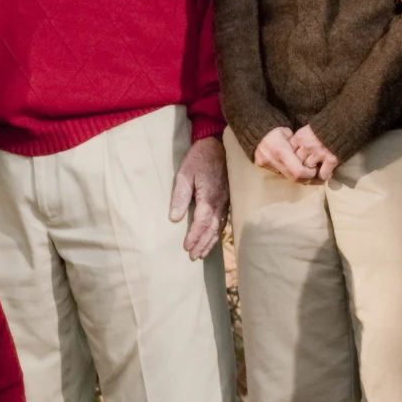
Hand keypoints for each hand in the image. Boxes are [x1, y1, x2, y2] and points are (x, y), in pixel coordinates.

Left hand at [170, 135, 228, 260]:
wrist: (217, 144)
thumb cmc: (199, 158)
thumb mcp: (184, 173)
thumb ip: (179, 196)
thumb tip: (173, 218)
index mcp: (208, 196)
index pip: (201, 222)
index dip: (194, 236)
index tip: (185, 247)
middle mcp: (220, 201)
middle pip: (212, 228)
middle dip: (202, 243)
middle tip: (193, 256)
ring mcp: (226, 200)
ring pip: (219, 226)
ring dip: (210, 241)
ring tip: (201, 253)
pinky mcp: (228, 198)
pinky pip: (224, 220)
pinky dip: (218, 232)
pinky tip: (213, 238)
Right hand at [254, 126, 316, 183]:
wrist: (257, 131)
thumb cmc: (277, 131)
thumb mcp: (289, 134)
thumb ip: (298, 146)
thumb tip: (309, 156)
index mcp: (281, 150)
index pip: (298, 171)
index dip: (309, 173)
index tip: (315, 170)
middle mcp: (272, 159)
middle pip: (293, 178)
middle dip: (305, 178)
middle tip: (312, 173)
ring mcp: (266, 164)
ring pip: (286, 177)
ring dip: (296, 176)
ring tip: (304, 171)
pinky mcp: (261, 166)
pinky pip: (279, 172)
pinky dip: (287, 172)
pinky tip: (291, 167)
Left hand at [288, 124, 338, 183]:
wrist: (343, 122)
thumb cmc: (325, 125)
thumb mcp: (308, 129)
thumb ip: (300, 140)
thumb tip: (294, 152)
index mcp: (300, 137)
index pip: (290, 152)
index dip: (294, 156)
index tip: (297, 159)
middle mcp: (307, 145)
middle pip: (298, 161)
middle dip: (301, 164)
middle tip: (306, 167)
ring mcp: (319, 153)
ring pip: (309, 168)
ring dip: (312, 170)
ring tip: (316, 169)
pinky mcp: (331, 159)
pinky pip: (323, 174)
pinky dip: (324, 176)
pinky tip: (325, 173)